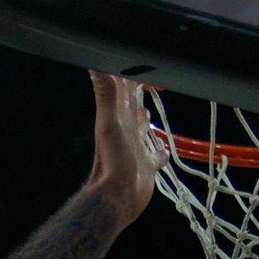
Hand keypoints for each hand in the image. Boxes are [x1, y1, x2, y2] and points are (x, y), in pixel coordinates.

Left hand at [84, 69, 155, 218]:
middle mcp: (128, 128)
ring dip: (146, 116)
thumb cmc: (112, 161)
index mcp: (120, 115)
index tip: (148, 61)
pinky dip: (161, 152)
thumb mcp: (109, 121)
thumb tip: (94, 64)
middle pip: (135, 102)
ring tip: (149, 108)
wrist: (116, 197)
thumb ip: (105, 92)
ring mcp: (137, 146)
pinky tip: (164, 151)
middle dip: (142, 89)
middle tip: (152, 79)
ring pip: (143, 125)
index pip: (126, 85)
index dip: (135, 71)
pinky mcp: (147, 166)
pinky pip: (156, 155)